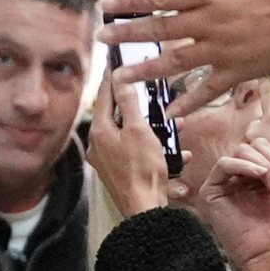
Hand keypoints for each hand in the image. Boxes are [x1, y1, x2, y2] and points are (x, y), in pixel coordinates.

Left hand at [88, 74, 179, 213]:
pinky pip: (133, 149)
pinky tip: (172, 147)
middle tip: (149, 91)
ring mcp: (106, 158)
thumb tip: (120, 78)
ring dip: (149, 125)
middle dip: (137, 103)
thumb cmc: (142, 170)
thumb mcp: (139, 130)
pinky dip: (150, 144)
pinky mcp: (117, 170)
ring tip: (172, 123)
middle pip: (116, 113)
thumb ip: (129, 103)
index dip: (112, 76)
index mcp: (100, 130)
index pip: (104, 94)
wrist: (144, 208)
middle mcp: (98, 143)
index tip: (116, 61)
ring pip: (128, 132)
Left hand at [99, 0, 269, 116]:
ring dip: (146, 71)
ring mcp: (225, 49)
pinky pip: (209, 89)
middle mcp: (212, 22)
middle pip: (159, 31)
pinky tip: (169, 112)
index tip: (105, 5)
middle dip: (127, 35)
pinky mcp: (242, 70)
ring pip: (176, 63)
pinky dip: (188, 102)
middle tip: (100, 40)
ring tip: (119, 79)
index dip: (130, 2)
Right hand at [196, 134, 269, 270]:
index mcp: (258, 175)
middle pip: (255, 145)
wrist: (267, 253)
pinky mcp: (211, 191)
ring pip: (242, 151)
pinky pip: (224, 164)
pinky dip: (244, 165)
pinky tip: (259, 175)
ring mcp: (225, 182)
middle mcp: (240, 175)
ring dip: (263, 164)